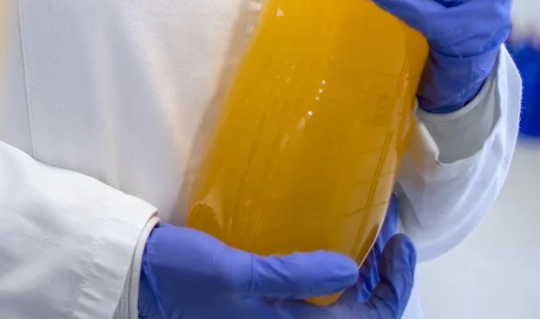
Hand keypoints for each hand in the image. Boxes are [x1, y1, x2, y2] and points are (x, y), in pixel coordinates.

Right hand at [137, 221, 414, 317]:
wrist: (141, 275)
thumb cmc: (186, 276)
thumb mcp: (239, 274)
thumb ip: (293, 274)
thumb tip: (351, 267)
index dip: (393, 288)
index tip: (398, 246)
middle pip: (360, 312)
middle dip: (384, 276)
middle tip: (389, 231)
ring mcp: (281, 313)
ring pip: (341, 301)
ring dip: (363, 271)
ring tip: (369, 229)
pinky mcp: (268, 297)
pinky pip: (317, 290)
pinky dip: (335, 268)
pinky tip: (332, 239)